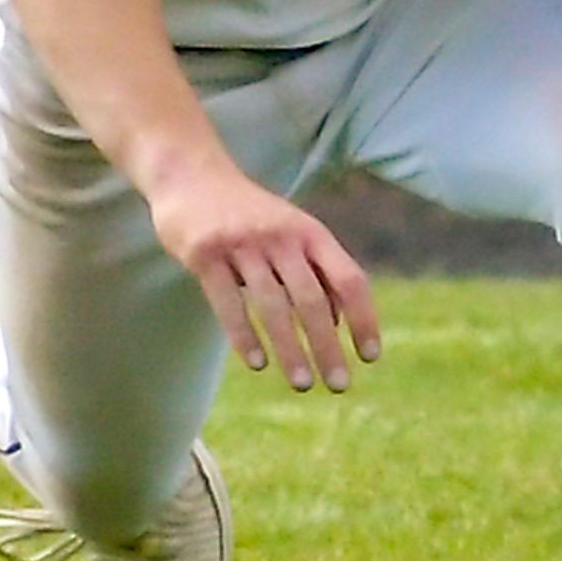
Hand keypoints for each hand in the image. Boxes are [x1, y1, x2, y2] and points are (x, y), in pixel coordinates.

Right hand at [144, 160, 383, 394]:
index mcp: (310, 232)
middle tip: (339, 385)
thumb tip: (339, 323)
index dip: (363, 318)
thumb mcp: (291, 232)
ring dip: (290, 349)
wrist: (192, 175)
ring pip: (272, 305)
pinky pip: (228, 302)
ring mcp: (242, 244)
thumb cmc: (250, 215)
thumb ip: (316, 270)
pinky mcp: (205, 254)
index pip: (349, 279)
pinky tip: (257, 363)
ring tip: (302, 383)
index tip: (370, 357)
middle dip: (327, 346)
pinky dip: (244, 336)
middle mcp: (281, 237)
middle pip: (312, 299)